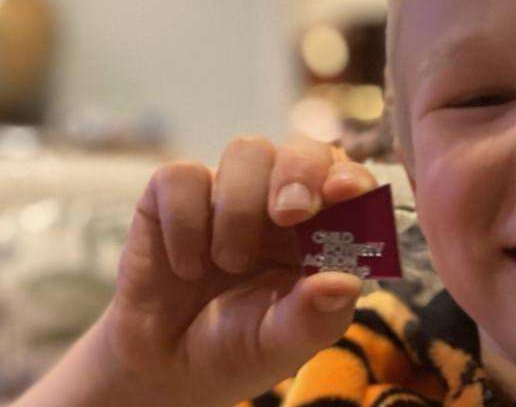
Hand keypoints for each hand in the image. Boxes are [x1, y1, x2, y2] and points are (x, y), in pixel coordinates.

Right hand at [99, 136, 377, 405]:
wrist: (163, 366)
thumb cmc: (238, 347)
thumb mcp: (281, 345)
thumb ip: (314, 317)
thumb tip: (345, 283)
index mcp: (321, 229)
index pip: (349, 181)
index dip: (352, 177)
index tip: (345, 191)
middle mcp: (280, 200)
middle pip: (302, 149)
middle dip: (300, 173)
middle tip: (290, 214)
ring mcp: (229, 191)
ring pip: (247, 151)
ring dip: (240, 208)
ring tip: (229, 264)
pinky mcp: (172, 195)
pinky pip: (183, 175)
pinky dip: (185, 223)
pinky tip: (187, 267)